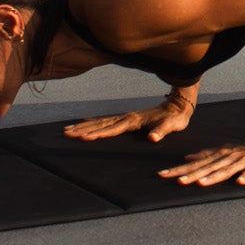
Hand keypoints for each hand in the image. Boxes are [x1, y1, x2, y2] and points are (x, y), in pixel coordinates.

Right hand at [62, 95, 195, 143]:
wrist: (177, 106)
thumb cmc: (174, 119)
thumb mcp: (171, 126)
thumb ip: (162, 131)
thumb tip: (153, 138)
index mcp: (134, 121)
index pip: (112, 129)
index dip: (98, 134)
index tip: (84, 138)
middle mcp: (127, 117)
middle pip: (100, 124)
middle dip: (83, 130)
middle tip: (67, 134)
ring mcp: (125, 117)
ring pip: (100, 122)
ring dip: (84, 126)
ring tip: (68, 130)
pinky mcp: (126, 119)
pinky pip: (105, 121)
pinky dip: (92, 122)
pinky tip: (84, 123)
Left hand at [158, 139, 244, 186]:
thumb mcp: (224, 151)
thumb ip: (206, 155)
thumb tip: (187, 158)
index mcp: (218, 155)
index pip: (195, 164)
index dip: (179, 169)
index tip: (162, 174)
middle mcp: (227, 157)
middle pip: (206, 167)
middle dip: (190, 174)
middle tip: (175, 181)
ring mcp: (242, 161)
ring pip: (225, 170)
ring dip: (213, 176)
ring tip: (200, 183)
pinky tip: (239, 182)